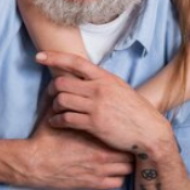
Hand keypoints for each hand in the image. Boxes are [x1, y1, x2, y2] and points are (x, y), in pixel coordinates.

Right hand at [18, 95, 132, 189]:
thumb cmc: (44, 140)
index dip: (124, 132)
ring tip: (120, 160)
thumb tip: (66, 86)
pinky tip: (111, 173)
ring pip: (128, 169)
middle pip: (129, 151)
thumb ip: (66, 104)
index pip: (121, 132)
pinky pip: (117, 183)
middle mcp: (101, 153)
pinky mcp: (93, 183)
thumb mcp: (55, 116)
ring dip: (125, 164)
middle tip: (124, 145)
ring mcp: (99, 170)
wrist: (34, 163)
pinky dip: (117, 178)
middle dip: (128, 148)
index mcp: (95, 134)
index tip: (122, 130)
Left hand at [41, 51, 173, 153]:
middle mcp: (99, 89)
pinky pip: (66, 119)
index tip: (39, 57)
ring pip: (61, 100)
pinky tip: (55, 123)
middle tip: (49, 95)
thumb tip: (84, 75)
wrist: (150, 132)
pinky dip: (56, 120)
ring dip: (53, 106)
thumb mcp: (119, 88)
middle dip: (51, 89)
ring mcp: (96, 107)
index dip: (55, 57)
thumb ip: (101, 81)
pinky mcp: (94, 124)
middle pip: (61, 82)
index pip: (75, 62)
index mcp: (105, 78)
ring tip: (54, 111)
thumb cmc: (135, 110)